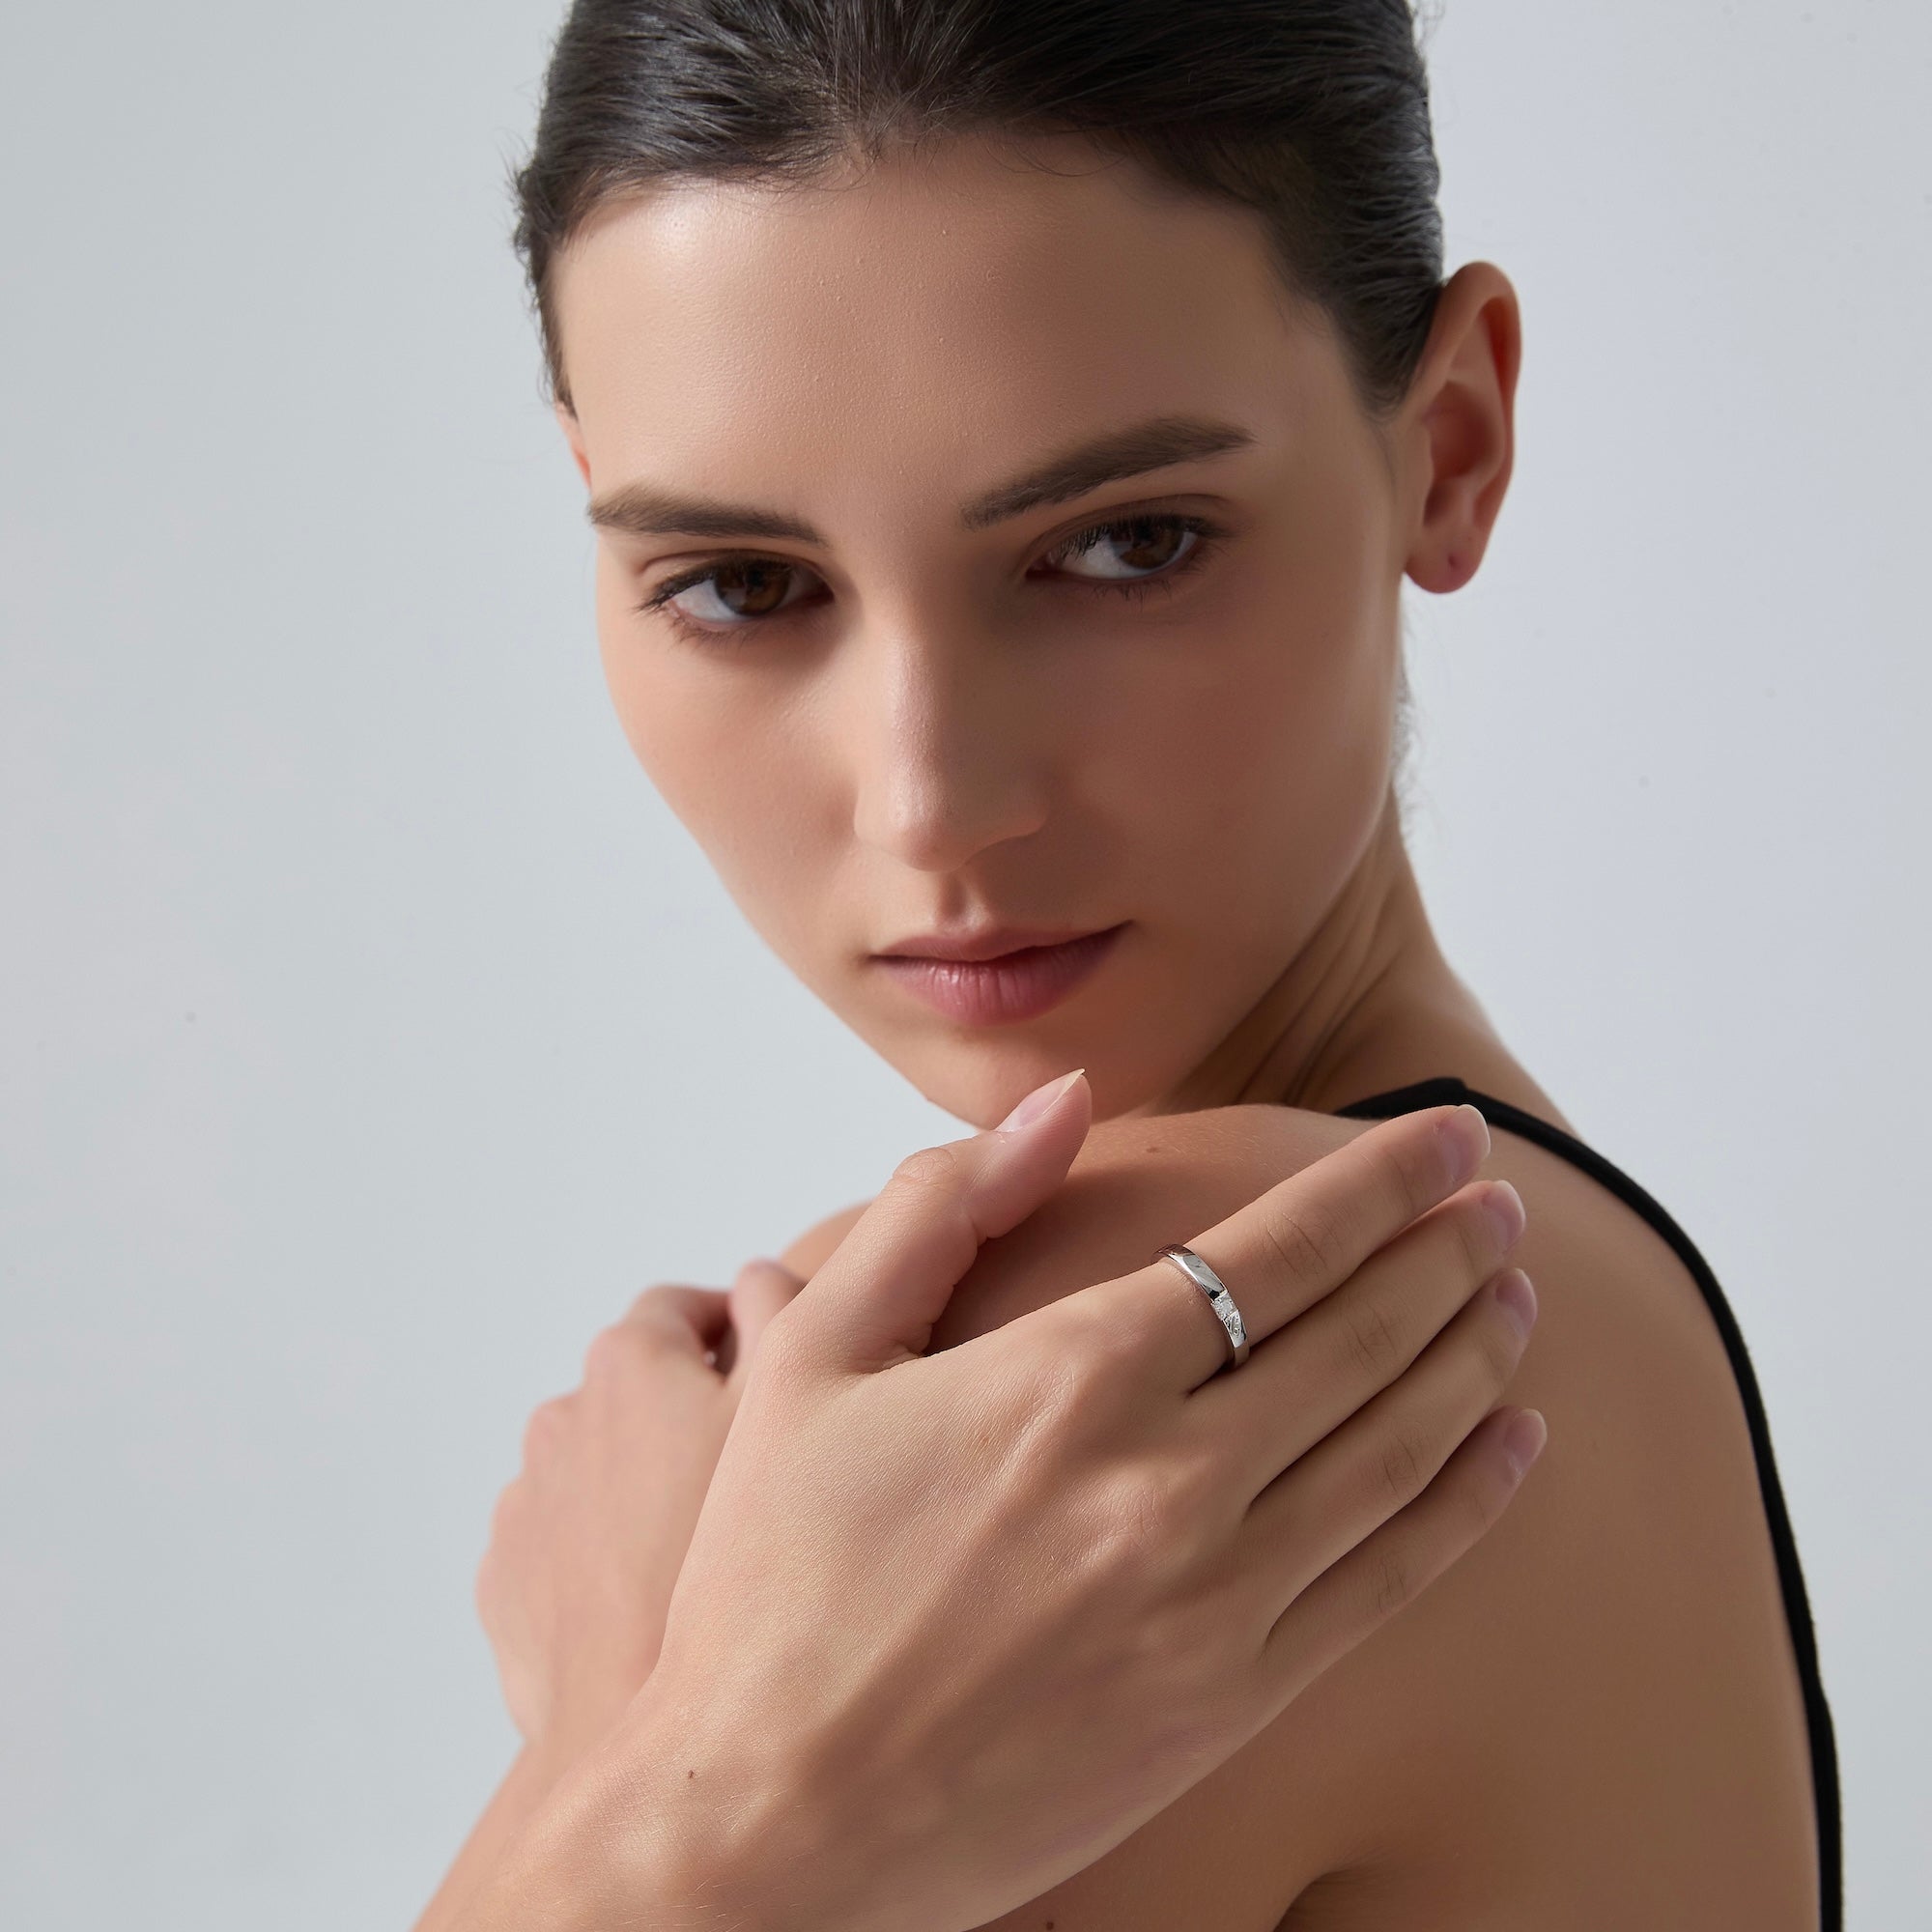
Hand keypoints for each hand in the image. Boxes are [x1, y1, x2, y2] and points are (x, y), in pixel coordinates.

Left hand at [473, 1257, 803, 1761]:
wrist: (642, 1731)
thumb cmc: (741, 1571)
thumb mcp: (796, 1409)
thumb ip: (782, 1312)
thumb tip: (761, 1272)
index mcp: (630, 1361)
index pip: (686, 1310)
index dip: (742, 1335)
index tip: (784, 1379)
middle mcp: (562, 1416)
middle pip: (642, 1390)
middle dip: (693, 1416)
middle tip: (762, 1477)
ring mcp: (526, 1504)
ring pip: (604, 1472)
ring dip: (647, 1488)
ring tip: (713, 1553)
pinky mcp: (506, 1586)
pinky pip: (566, 1548)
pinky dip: (606, 1557)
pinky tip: (667, 1602)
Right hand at [482, 1069, 1543, 1931]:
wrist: (778, 1822)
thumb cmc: (778, 1576)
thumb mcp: (814, 1355)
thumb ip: (941, 1206)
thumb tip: (1062, 1102)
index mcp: (1068, 1379)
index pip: (1275, 1247)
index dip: (1379, 1180)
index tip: (1447, 1133)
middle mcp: (1166, 1480)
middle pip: (1360, 1333)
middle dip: (1447, 1248)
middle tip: (1506, 1194)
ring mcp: (1214, 1598)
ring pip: (1394, 1444)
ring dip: (1472, 1353)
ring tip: (1517, 1289)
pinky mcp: (1233, 1700)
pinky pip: (1388, 1579)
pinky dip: (1467, 1500)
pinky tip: (1514, 1444)